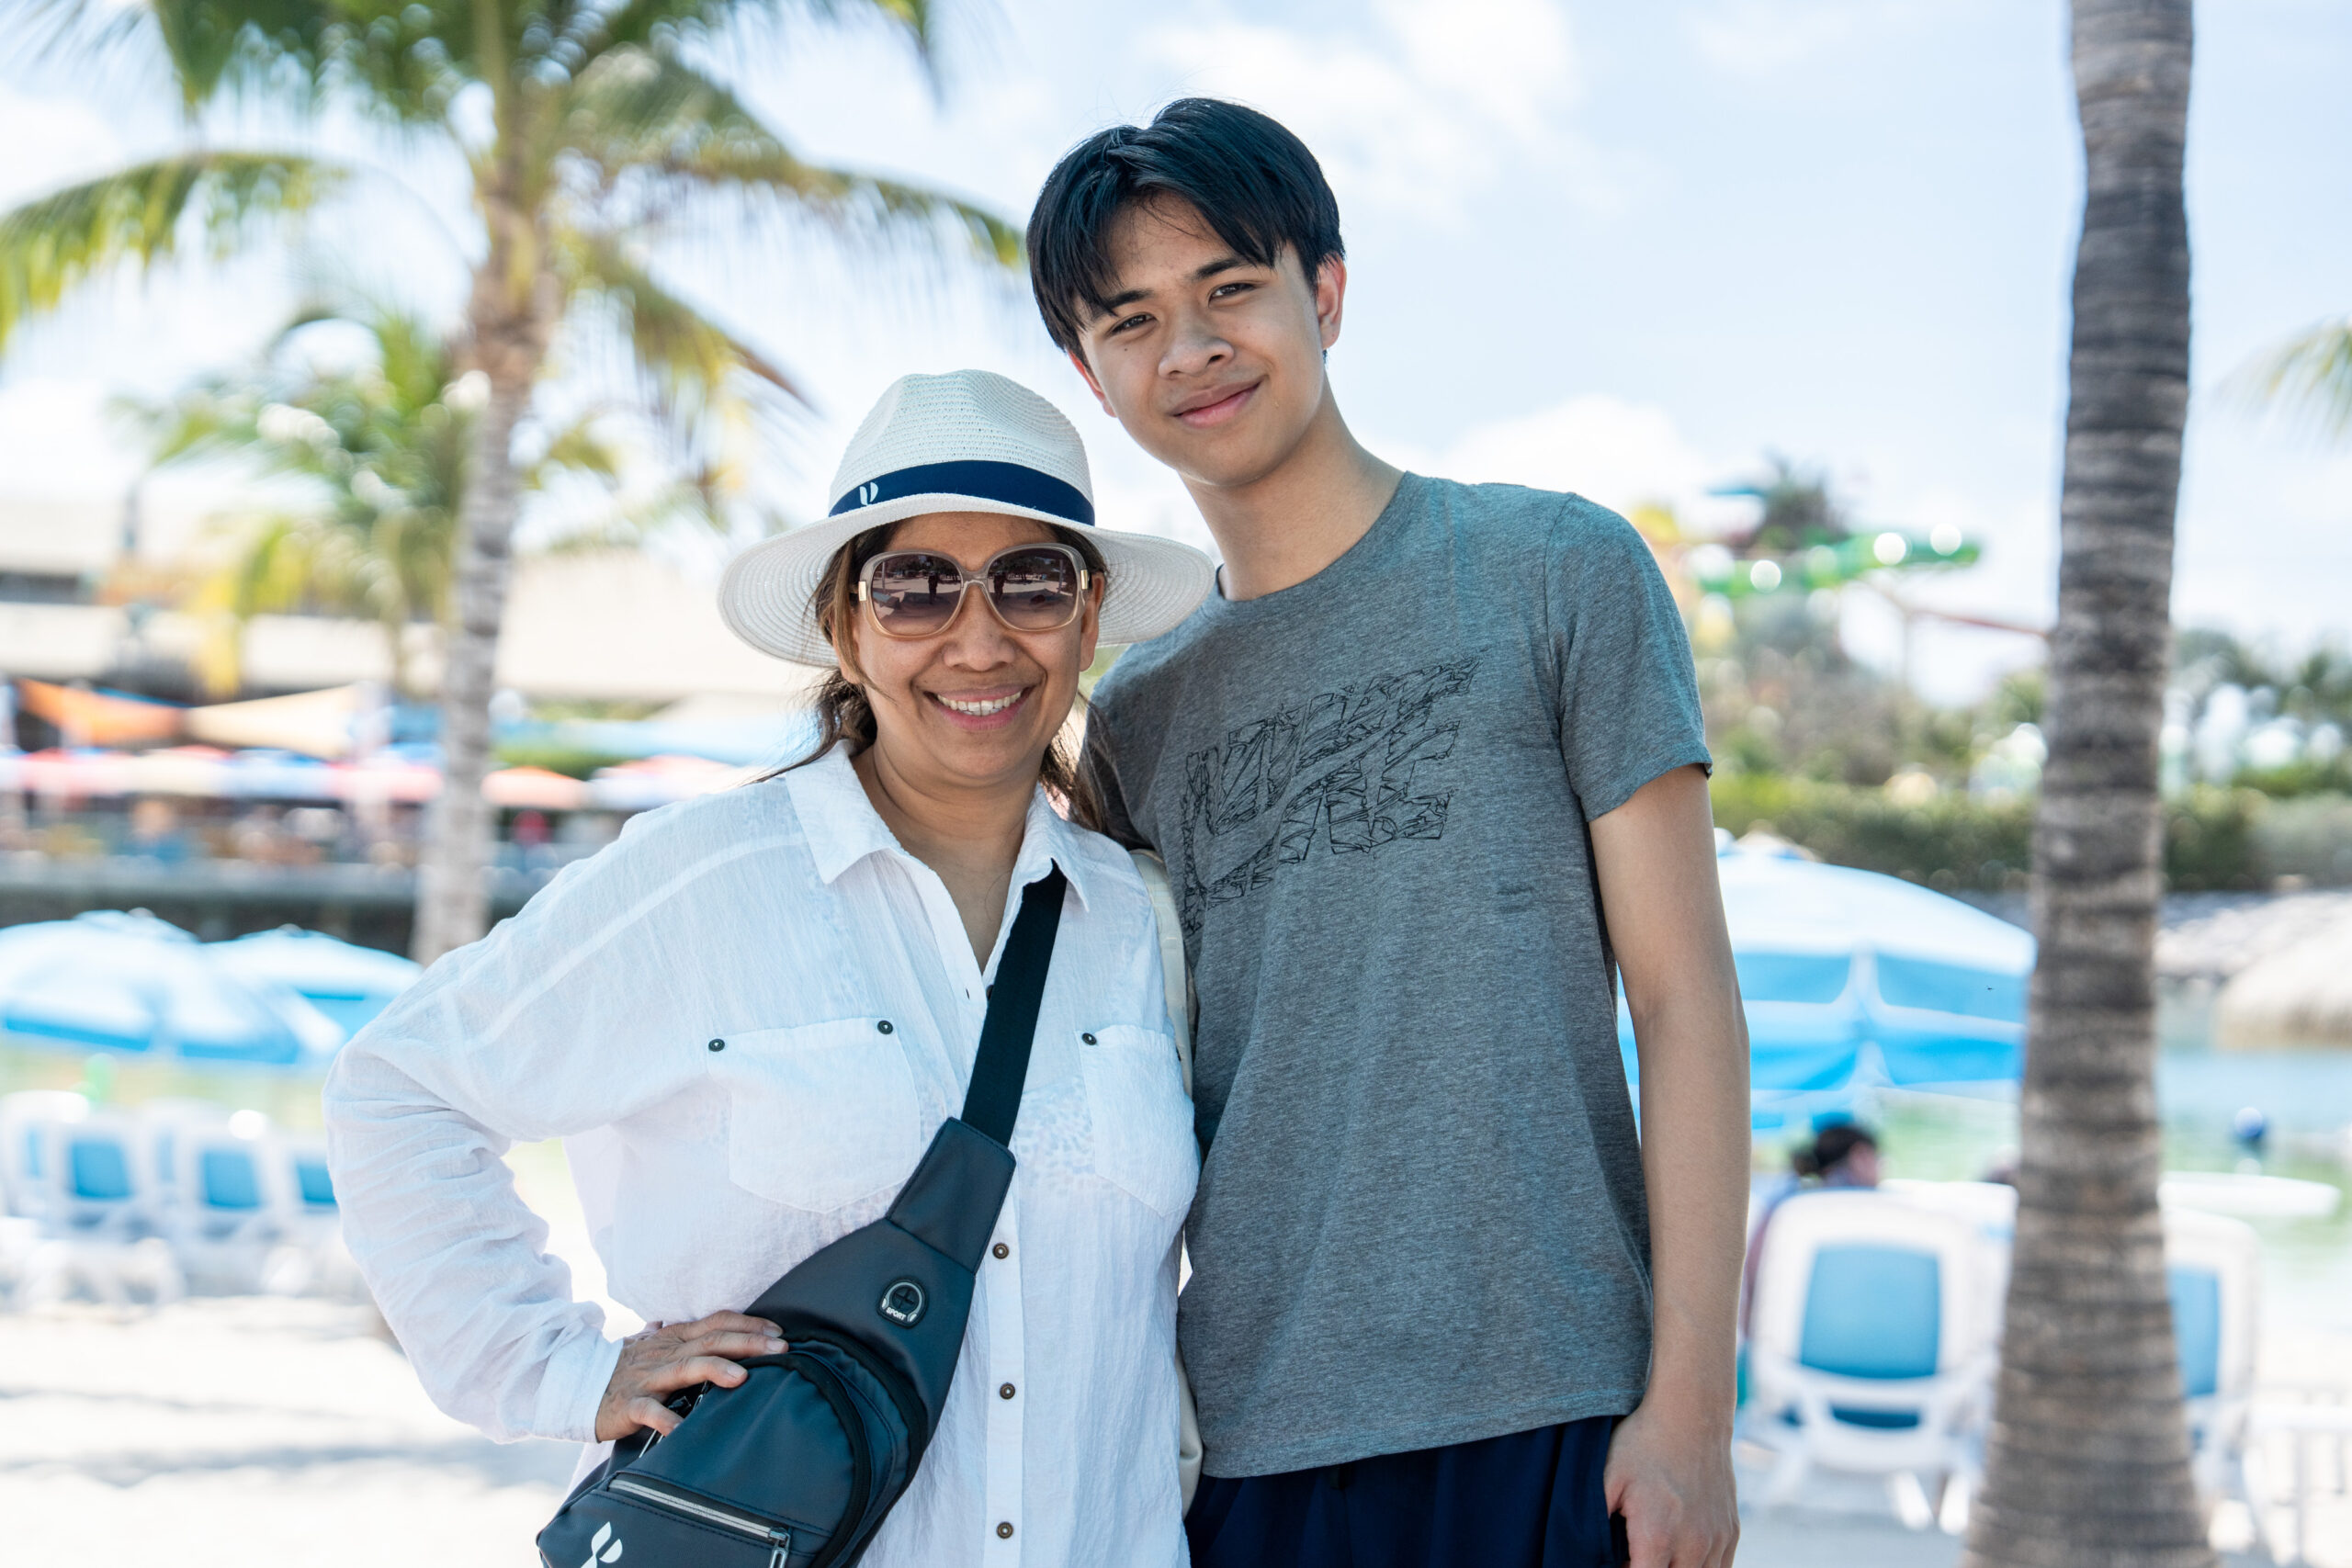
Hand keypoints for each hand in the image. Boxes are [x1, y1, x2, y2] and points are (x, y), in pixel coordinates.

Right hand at [595, 1312, 786, 1440]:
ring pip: (684, 1368)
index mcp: (674, 1338)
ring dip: (714, 1370)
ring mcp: (647, 1378)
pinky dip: (666, 1419)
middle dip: (747, 1343)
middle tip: (781, 1349)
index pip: (716, 1322)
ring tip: (742, 1377)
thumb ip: (686, 1336)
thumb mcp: (657, 1346)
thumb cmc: (625, 1368)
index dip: (748, 1324)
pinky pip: (649, 1411)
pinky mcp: (628, 1404)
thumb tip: (716, 1324)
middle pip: (710, 1341)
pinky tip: (684, 1430)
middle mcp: (664, 1353)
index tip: (779, 1332)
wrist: (576, 1385)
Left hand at [1604, 1400, 1738, 1567]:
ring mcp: (1717, 1540)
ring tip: (1654, 1553)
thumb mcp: (1606, 1477)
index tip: (1617, 1560)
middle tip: (1632, 1554)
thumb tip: (1586, 1551)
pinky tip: (1678, 1553)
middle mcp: (1693, 1545)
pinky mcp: (1731, 1532)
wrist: (1692, 1413)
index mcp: (1658, 1536)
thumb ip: (1594, 1522)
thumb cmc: (1644, 1444)